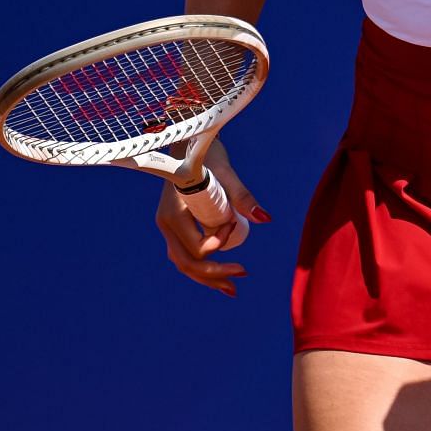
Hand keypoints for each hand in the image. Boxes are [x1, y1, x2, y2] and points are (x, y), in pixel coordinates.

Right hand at [154, 139, 269, 296]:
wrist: (190, 141)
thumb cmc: (207, 154)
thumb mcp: (227, 173)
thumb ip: (243, 196)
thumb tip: (265, 219)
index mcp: (173, 212)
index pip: (196, 246)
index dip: (219, 243)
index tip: (234, 224)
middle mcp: (165, 223)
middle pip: (187, 262)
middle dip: (214, 273)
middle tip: (243, 274)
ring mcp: (167, 227)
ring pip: (184, 262)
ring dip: (207, 276)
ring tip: (232, 289)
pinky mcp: (174, 228)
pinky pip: (185, 255)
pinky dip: (201, 268)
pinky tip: (220, 279)